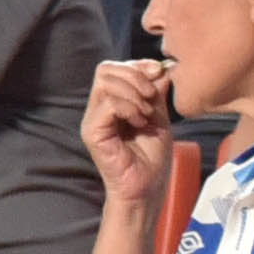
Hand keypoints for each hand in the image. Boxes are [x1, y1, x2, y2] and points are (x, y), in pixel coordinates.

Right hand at [81, 55, 177, 200]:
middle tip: (152, 97)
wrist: (147, 188)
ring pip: (106, 82)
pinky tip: (139, 122)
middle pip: (106, 69)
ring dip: (133, 93)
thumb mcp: (160, 116)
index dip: (138, 64)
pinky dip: (128, 107)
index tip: (159, 72)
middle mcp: (98, 108)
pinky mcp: (92, 132)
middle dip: (135, 76)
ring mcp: (93, 120)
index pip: (115, 68)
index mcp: (112, 102)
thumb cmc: (152, 158)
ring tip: (146, 113)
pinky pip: (108, 103)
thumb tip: (161, 69)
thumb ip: (156, 92)